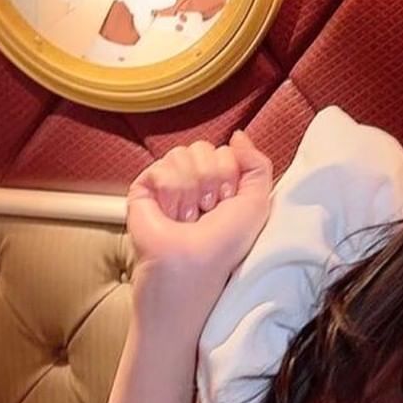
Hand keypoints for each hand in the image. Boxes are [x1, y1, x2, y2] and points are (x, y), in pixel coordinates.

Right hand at [125, 130, 273, 290]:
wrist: (190, 267)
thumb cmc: (223, 248)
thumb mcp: (257, 205)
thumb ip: (258, 165)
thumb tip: (238, 135)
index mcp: (220, 185)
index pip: (226, 151)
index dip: (230, 176)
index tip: (226, 205)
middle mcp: (194, 182)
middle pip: (205, 148)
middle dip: (212, 180)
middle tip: (207, 211)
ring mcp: (168, 184)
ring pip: (183, 153)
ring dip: (192, 190)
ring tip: (188, 217)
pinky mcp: (144, 189)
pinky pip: (162, 166)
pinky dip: (172, 193)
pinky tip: (170, 215)